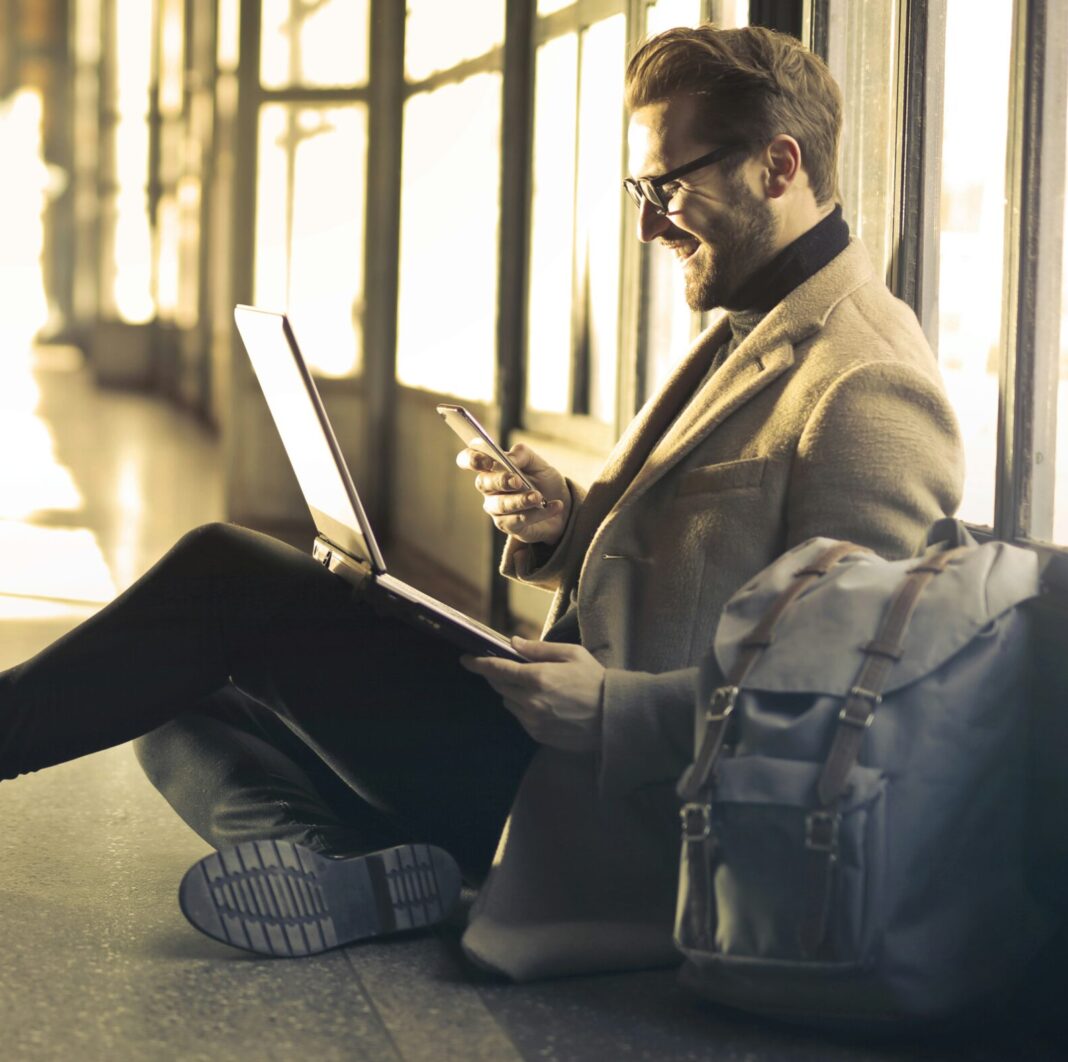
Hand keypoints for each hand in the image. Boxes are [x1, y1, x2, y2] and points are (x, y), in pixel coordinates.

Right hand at [456, 443, 569, 545]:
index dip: (472, 459)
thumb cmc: (545, 481)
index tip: (487, 461)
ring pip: (500, 505)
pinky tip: (554, 506)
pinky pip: (517, 520)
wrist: (563, 505)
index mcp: (492, 468)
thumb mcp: (538, 463)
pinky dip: (538, 513)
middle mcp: (489, 488)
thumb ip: (522, 455)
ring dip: (521, 500)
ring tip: (539, 496)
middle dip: (500, 481)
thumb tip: (508, 457)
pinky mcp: (508, 526)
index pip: (468, 459)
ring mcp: (496, 509)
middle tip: (518, 481)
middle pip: (482, 483)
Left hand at [460, 637, 603, 752]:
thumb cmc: (596, 680)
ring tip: (530, 685)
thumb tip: (513, 642)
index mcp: (538, 678)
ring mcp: (533, 721)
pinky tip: (540, 701)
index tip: (465, 659)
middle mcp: (531, 701)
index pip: (497, 669)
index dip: (478, 663)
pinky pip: (520, 717)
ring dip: (510, 691)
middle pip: (499, 686)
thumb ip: (539, 649)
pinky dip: (522, 707)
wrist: (614, 717)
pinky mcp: (538, 735)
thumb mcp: (572, 654)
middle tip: (502, 667)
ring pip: (508, 702)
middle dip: (496, 675)